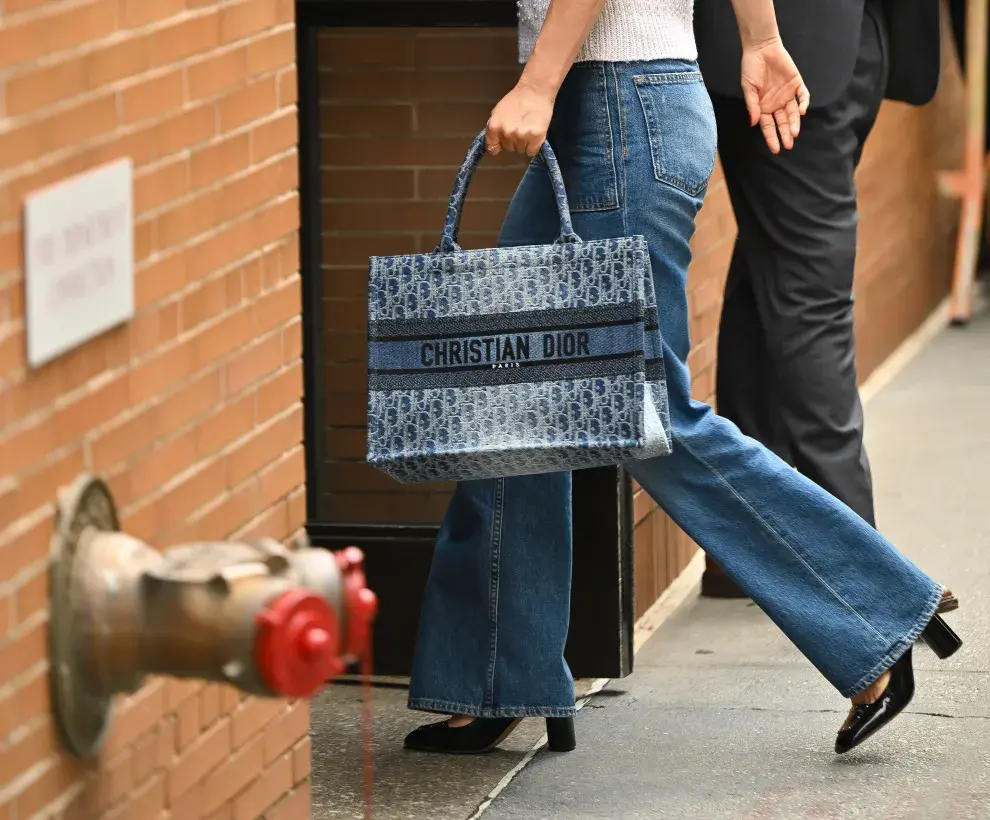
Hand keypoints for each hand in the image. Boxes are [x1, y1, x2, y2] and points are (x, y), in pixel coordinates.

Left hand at [485, 79, 554, 156]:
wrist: (535, 90)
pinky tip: (534, 134)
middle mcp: (507, 133)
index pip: (492, 149)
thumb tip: (494, 141)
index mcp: (494, 127)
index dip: (498, 145)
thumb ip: (494, 127)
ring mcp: (521, 136)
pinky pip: (531, 152)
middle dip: (513, 141)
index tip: (503, 143)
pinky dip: (533, 146)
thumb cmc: (516, 99)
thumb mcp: (498, 112)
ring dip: (524, 143)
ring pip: (520, 150)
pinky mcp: (536, 138)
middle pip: (508, 149)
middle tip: (519, 127)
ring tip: (527, 128)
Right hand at [740, 37, 810, 153]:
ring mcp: (787, 94)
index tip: (775, 149)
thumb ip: (752, 105)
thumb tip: (753, 123)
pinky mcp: (796, 83)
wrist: (762, 48)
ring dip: (794, 123)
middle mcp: (776, 103)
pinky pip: (802, 95)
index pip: (768, 126)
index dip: (772, 138)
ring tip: (794, 133)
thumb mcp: (748, 88)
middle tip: (788, 145)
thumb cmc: (751, 68)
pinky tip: (802, 111)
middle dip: (785, 134)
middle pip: (782, 122)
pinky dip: (803, 102)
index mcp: (763, 107)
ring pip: (793, 113)